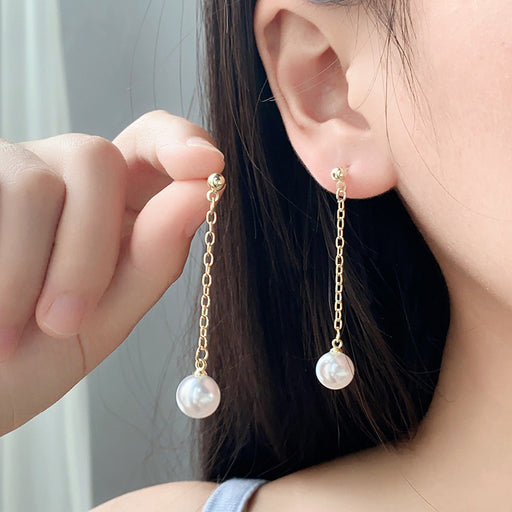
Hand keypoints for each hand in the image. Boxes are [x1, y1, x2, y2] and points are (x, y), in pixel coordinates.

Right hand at [0, 110, 224, 435]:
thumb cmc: (34, 353)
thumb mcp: (106, 317)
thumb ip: (155, 257)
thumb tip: (201, 192)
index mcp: (111, 205)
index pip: (150, 144)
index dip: (179, 140)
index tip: (207, 163)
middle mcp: (61, 174)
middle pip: (97, 158)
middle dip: (87, 249)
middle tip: (61, 324)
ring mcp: (7, 170)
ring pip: (35, 184)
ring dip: (29, 272)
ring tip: (9, 334)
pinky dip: (0, 270)